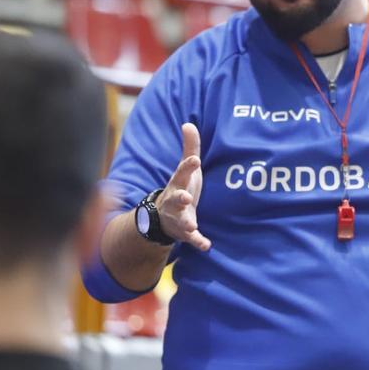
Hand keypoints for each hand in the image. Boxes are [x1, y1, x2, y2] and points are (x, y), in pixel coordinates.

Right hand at [157, 123, 210, 250]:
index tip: (195, 159)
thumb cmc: (179, 188)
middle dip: (180, 197)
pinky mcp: (185, 233)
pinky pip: (191, 239)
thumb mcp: (185, 169)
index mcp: (178, 184)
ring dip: (186, 223)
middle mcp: (175, 201)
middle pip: (176, 198)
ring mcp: (179, 217)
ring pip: (181, 220)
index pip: (182, 173)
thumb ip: (189, 148)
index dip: (188, 166)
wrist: (162, 218)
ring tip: (192, 226)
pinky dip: (198, 242)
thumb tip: (189, 123)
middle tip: (186, 197)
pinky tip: (206, 245)